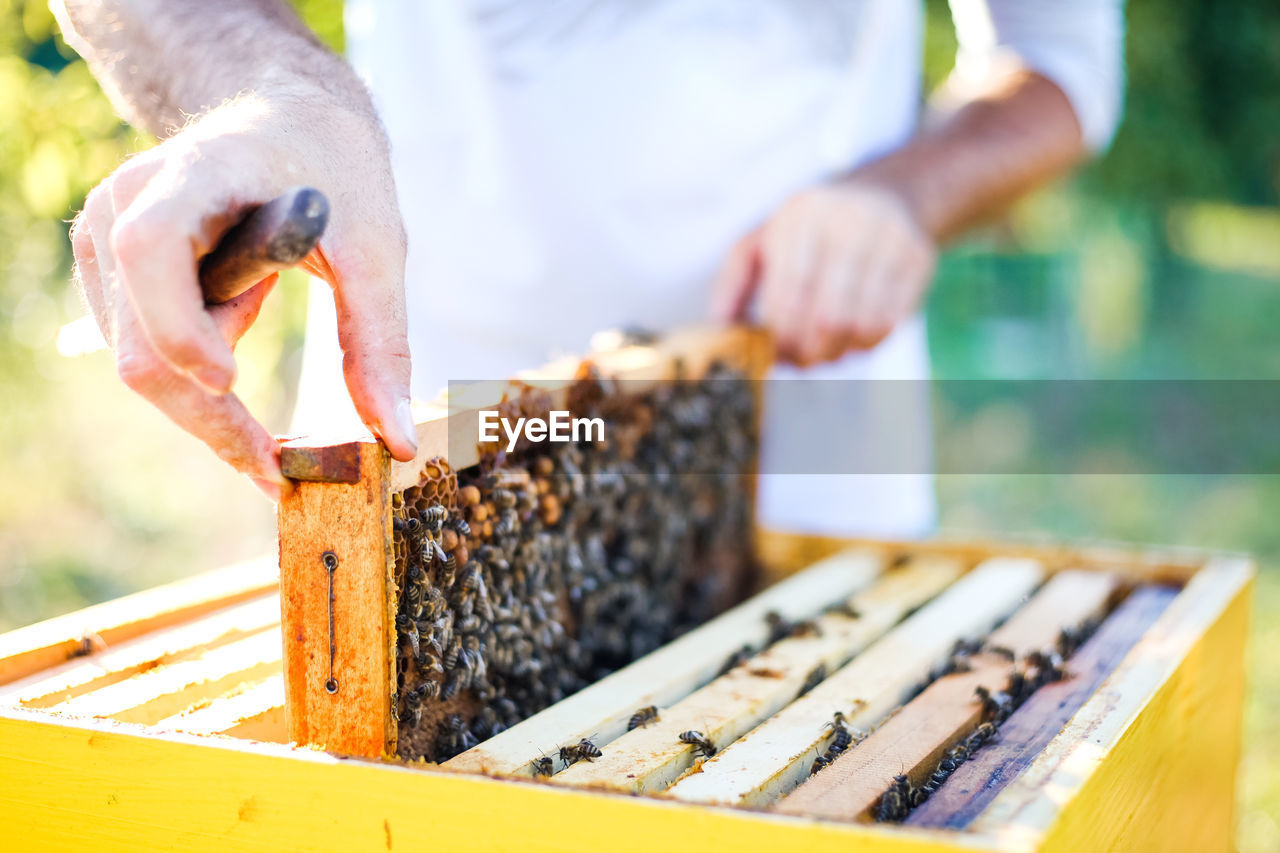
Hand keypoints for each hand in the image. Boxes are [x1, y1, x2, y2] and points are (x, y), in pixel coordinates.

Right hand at [70, 92, 416, 498]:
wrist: (292, 121)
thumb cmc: (336, 175)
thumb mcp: (377, 250)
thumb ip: (382, 345)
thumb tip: (398, 443)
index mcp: (193, 174)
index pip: (152, 251)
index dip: (183, 326)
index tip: (236, 383)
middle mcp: (125, 203)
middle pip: (140, 340)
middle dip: (209, 412)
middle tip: (274, 465)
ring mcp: (106, 234)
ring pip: (137, 358)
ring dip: (210, 375)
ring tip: (262, 301)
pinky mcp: (108, 267)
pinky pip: (140, 348)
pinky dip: (197, 363)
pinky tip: (239, 307)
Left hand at [712, 178, 936, 365]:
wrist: (886, 192)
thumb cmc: (810, 228)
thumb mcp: (763, 239)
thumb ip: (733, 284)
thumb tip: (720, 331)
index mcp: (801, 218)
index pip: (789, 297)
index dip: (780, 339)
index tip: (773, 355)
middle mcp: (849, 223)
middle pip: (827, 318)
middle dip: (808, 353)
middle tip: (799, 362)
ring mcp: (889, 240)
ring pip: (861, 326)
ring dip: (838, 354)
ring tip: (823, 352)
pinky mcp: (918, 258)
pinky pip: (891, 323)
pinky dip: (867, 344)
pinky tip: (852, 339)